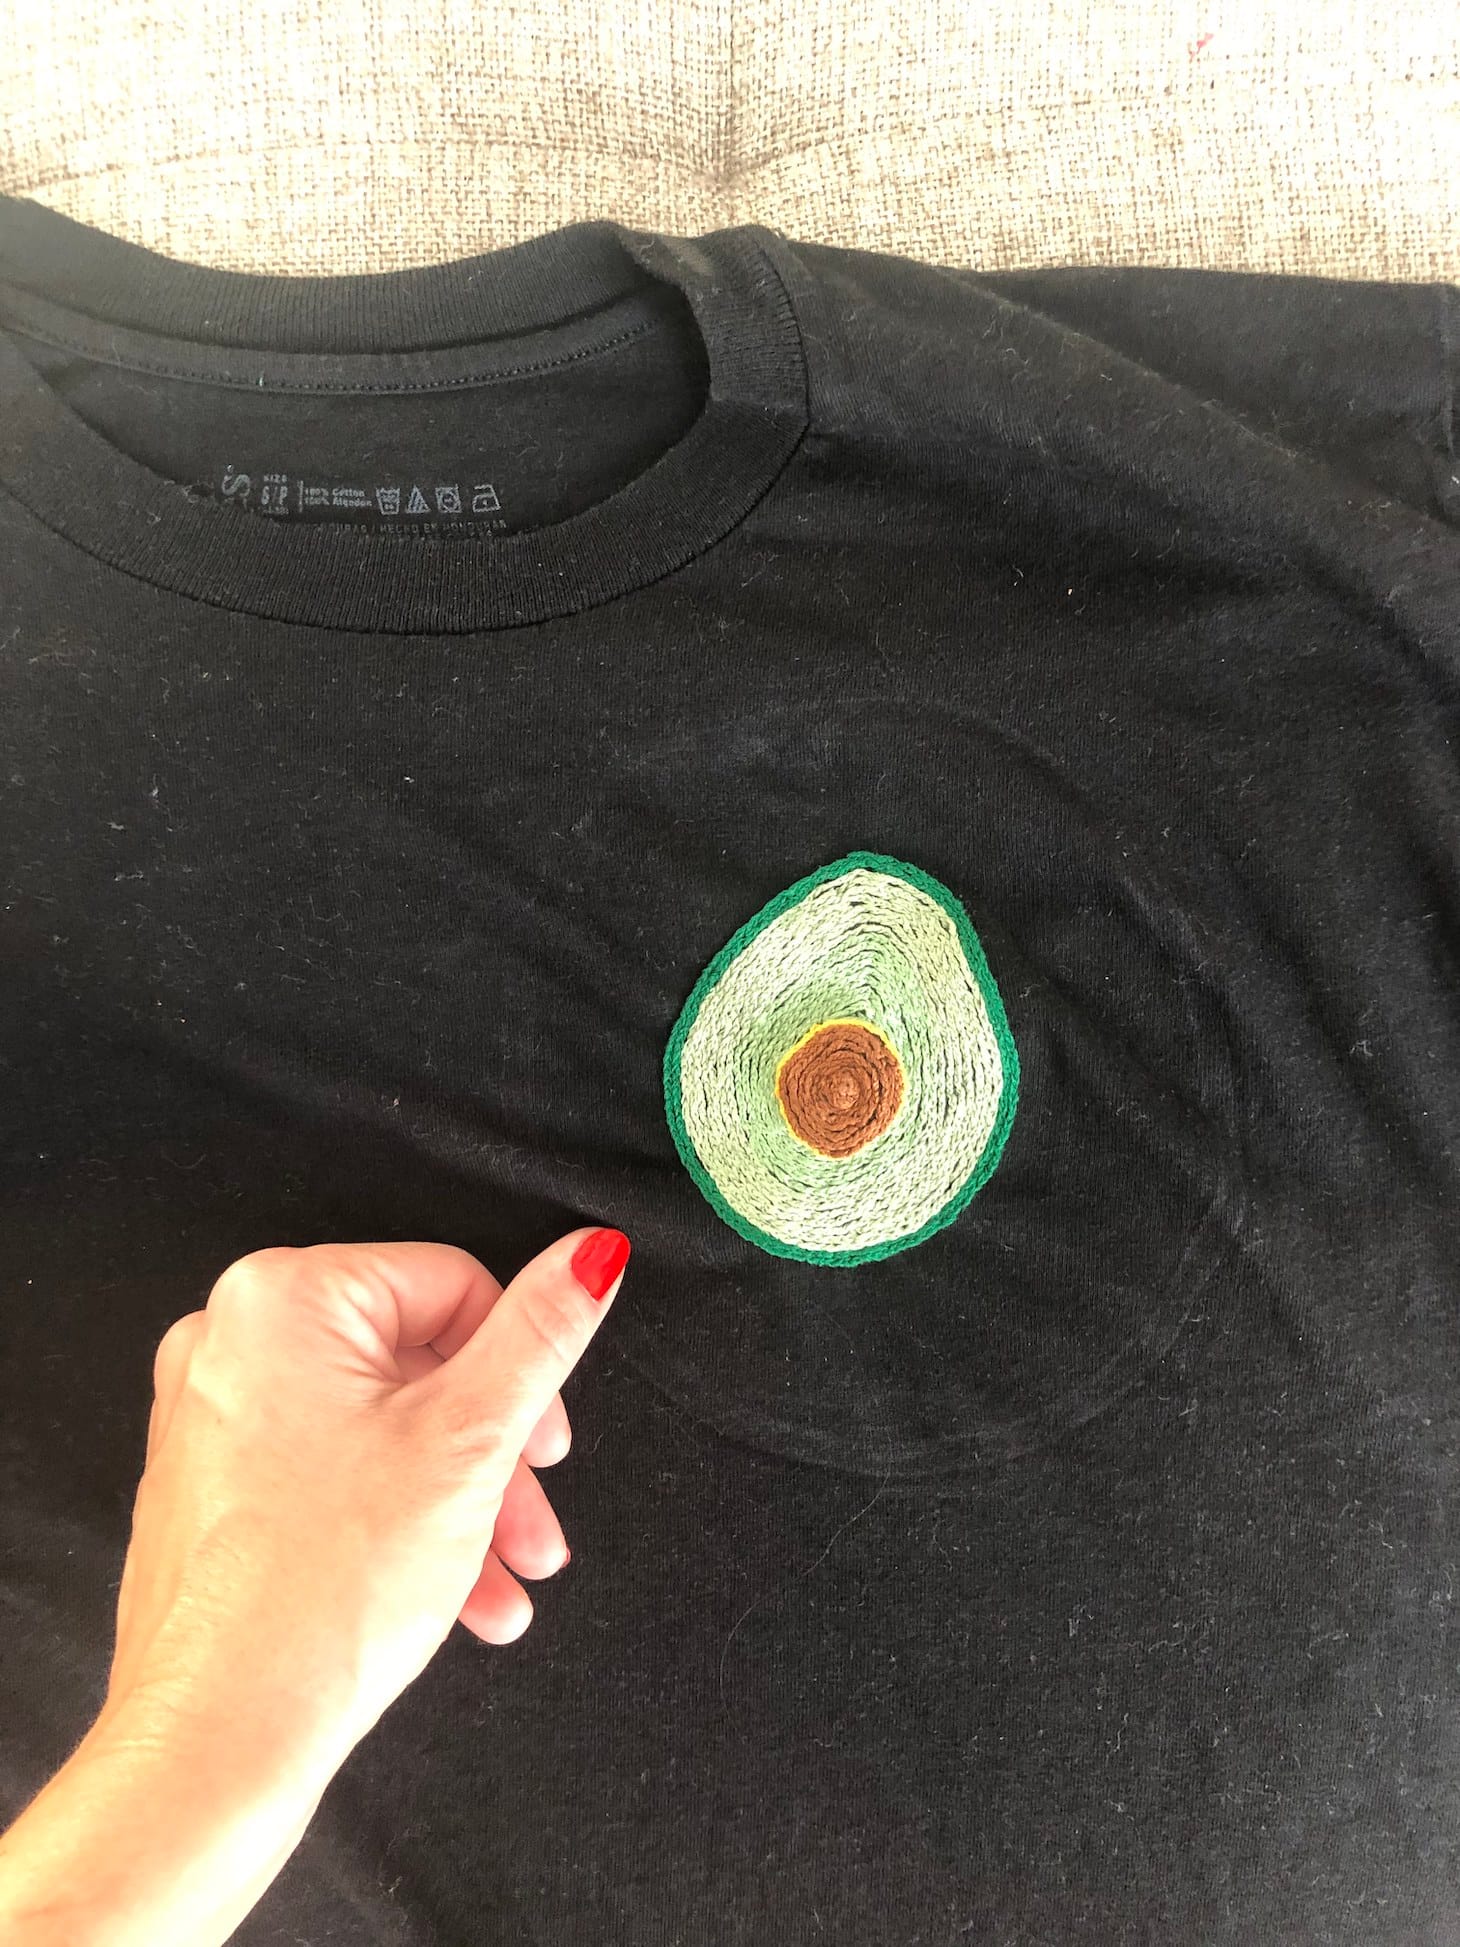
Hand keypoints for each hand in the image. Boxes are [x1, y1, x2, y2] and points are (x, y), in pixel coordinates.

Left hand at [105, 1225, 629, 1765]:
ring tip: (507, 1582)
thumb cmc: (323, 1594)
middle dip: (495, 1458)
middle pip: (419, 1366)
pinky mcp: (212, 1489)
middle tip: (533, 1525)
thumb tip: (593, 1255)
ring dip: (462, 1505)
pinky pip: (333, 1478)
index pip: (452, 1287)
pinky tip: (458, 1598)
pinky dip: (399, 1526)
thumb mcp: (470, 1441)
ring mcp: (212, 1419)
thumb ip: (543, 1333)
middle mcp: (231, 1341)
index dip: (520, 1370)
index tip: (546, 1446)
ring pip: (383, 1432)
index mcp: (284, 1298)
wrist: (216, 1743)